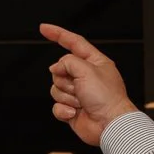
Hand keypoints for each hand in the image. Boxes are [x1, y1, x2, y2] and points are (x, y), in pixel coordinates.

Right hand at [39, 23, 138, 147]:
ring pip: (56, 88)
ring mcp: (78, 93)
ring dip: (67, 96)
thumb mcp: (87, 69)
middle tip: (79, 87)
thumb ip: (68, 61)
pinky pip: (56, 105)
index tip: (44, 29)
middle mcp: (86, 76)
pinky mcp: (72, 108)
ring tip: (81, 101)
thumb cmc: (107, 98)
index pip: (73, 42)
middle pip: (60, 69)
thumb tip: (56, 67)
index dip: (58, 34)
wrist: (109, 124)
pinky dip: (63, 109)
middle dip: (65, 79)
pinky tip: (75, 112)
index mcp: (94, 62)